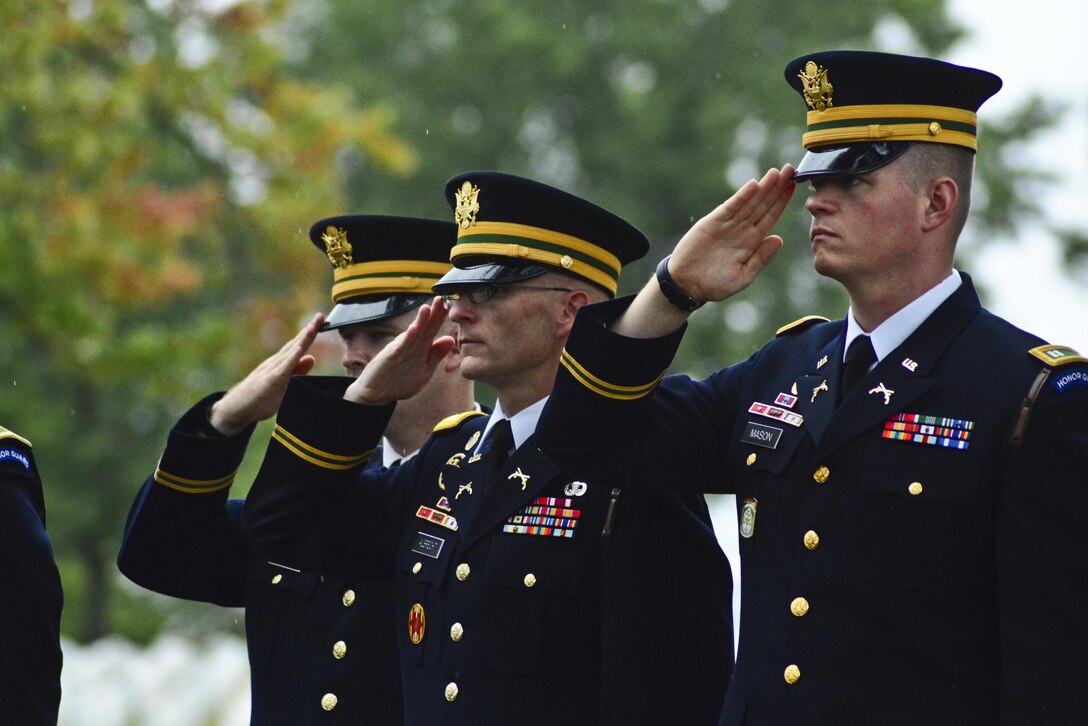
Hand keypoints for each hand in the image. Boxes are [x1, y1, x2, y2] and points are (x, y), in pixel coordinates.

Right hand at [208, 313, 324, 435]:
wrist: (235, 410)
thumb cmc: (260, 398)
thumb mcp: (284, 385)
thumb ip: (297, 372)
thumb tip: (312, 358)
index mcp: (281, 364)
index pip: (298, 346)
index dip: (310, 334)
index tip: (322, 321)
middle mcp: (275, 363)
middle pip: (295, 345)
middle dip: (308, 331)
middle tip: (320, 316)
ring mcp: (270, 371)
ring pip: (288, 353)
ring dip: (301, 340)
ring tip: (312, 328)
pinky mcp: (267, 382)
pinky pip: (281, 369)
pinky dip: (291, 359)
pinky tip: (299, 350)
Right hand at [344, 298, 456, 405]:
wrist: (375, 393)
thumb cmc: (400, 381)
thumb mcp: (424, 371)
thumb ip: (436, 355)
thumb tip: (450, 339)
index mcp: (420, 347)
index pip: (432, 329)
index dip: (440, 317)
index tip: (450, 303)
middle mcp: (411, 345)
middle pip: (424, 327)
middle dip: (433, 313)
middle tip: (442, 298)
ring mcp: (400, 350)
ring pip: (412, 334)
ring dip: (420, 321)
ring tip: (427, 307)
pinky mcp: (390, 358)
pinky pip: (400, 347)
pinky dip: (407, 338)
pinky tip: (414, 328)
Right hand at [668, 165, 794, 302]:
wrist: (686, 285)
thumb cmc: (715, 285)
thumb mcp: (743, 276)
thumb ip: (760, 258)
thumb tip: (779, 239)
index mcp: (751, 242)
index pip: (771, 217)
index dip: (782, 201)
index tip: (794, 186)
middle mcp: (741, 229)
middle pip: (763, 204)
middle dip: (777, 188)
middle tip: (791, 169)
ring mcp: (727, 225)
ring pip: (749, 202)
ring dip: (763, 187)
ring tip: (777, 173)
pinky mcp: (712, 223)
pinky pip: (730, 207)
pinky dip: (742, 196)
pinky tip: (753, 185)